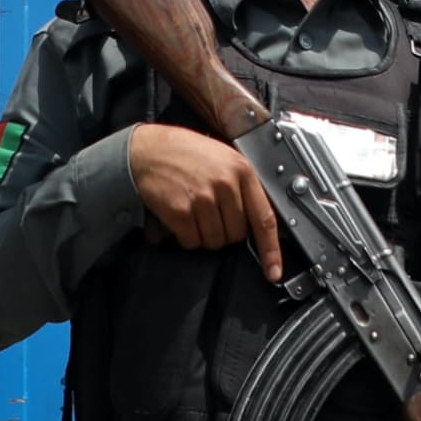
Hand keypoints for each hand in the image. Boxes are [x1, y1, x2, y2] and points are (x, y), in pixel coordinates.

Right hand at [126, 124, 281, 280]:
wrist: (146, 150)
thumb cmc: (183, 152)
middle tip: (209, 212)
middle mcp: (225, 184)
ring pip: (215, 242)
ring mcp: (203, 199)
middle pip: (237, 235)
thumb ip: (242, 184)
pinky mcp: (181, 212)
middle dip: (224, 231)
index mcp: (241, 170)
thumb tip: (256, 219)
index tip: (273, 270)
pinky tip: (179, 216)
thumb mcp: (222, 158)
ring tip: (193, 211)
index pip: (264, 218)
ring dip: (203, 235)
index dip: (270, 249)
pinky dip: (185, 236)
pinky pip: (192, 241)